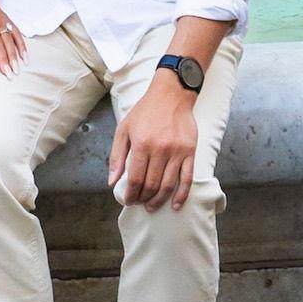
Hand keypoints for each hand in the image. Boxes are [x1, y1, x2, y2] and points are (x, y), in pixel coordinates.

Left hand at [108, 78, 198, 212]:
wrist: (171, 95)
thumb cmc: (145, 111)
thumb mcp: (124, 129)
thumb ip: (116, 156)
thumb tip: (112, 181)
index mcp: (141, 144)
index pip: (135, 179)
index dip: (130, 194)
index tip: (128, 200)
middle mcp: (160, 149)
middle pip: (151, 185)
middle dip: (143, 199)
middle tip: (139, 203)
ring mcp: (177, 151)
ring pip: (168, 185)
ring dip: (159, 200)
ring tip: (152, 206)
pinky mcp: (190, 152)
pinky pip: (187, 179)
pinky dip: (181, 195)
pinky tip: (175, 205)